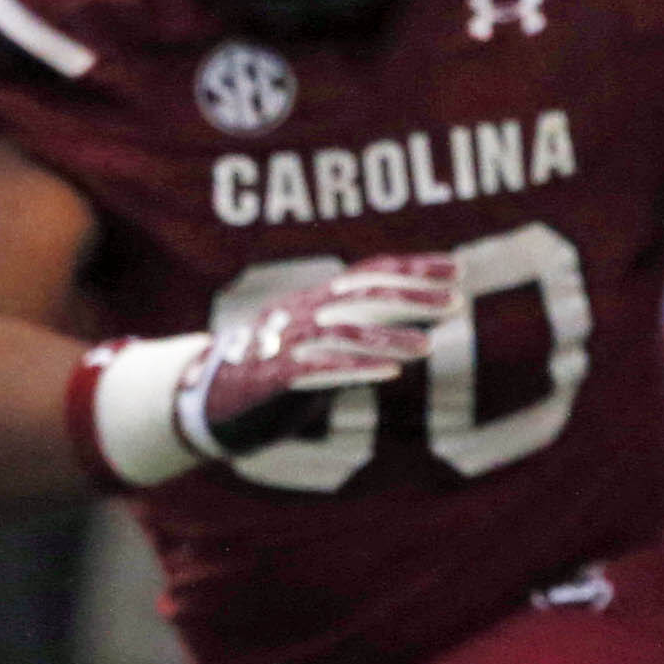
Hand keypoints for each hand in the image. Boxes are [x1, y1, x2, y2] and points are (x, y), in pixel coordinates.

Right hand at [175, 254, 455, 459]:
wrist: (206, 394)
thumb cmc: (276, 367)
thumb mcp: (323, 342)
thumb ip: (366, 332)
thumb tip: (422, 328)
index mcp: (317, 300)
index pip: (370, 273)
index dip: (413, 269)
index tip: (458, 269)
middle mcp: (302, 311)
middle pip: (362, 294)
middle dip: (410, 296)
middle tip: (457, 303)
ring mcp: (285, 341)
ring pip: (342, 332)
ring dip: (388, 338)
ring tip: (429, 348)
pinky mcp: (271, 375)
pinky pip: (316, 369)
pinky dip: (354, 369)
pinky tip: (390, 375)